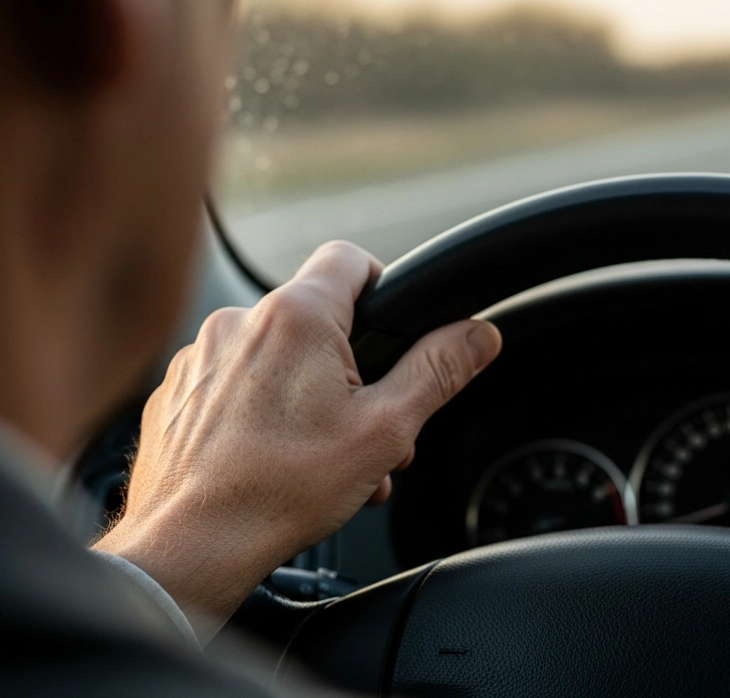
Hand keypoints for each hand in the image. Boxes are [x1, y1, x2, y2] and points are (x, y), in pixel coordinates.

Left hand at [94, 241, 500, 634]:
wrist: (192, 545)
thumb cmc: (281, 489)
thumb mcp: (388, 428)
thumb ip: (439, 370)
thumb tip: (479, 334)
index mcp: (296, 317)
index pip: (349, 259)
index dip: (381, 285)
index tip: (390, 328)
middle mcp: (239, 323)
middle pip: (314, 320)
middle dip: (350, 369)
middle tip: (366, 425)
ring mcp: (198, 357)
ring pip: (272, 357)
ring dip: (305, 395)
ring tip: (321, 457)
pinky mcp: (174, 394)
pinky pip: (230, 384)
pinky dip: (257, 412)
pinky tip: (272, 460)